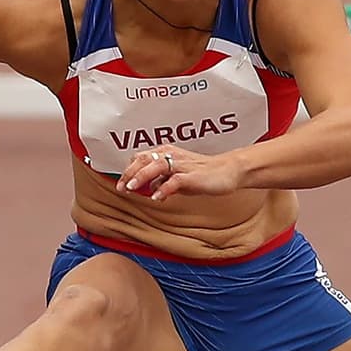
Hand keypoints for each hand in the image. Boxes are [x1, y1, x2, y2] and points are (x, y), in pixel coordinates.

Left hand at [116, 147, 242, 201]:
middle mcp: (172, 156)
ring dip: (142, 177)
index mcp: (167, 153)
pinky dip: (164, 188)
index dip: (129, 169)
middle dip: (130, 173)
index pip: (141, 157)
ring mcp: (183, 165)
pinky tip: (157, 197)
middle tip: (121, 188)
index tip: (121, 184)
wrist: (229, 171)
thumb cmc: (203, 173)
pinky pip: (175, 180)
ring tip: (132, 188)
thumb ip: (162, 180)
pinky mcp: (193, 176)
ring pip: (157, 166)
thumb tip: (146, 189)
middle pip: (144, 159)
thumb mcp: (178, 176)